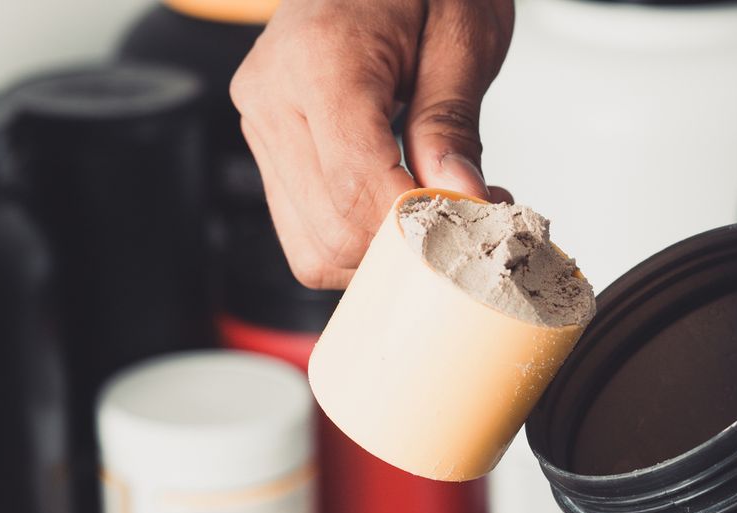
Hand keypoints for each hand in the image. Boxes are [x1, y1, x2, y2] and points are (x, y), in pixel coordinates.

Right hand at [230, 0, 514, 287]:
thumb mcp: (460, 35)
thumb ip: (452, 122)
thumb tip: (462, 200)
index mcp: (317, 59)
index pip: (356, 185)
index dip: (418, 224)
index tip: (477, 222)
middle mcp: (271, 97)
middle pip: (330, 231)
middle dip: (405, 247)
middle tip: (470, 220)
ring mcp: (260, 125)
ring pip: (312, 248)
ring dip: (381, 253)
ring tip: (438, 215)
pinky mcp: (267, 145)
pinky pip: (307, 230)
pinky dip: (360, 238)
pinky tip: (403, 208)